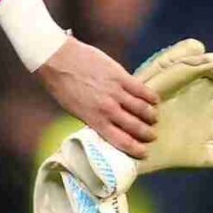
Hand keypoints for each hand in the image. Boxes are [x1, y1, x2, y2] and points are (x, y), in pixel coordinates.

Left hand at [34, 37, 159, 158]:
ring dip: (150, 115)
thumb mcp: (74, 110)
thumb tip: (107, 125)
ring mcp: (115, 92)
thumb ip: (93, 119)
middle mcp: (108, 109)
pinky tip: (155, 100)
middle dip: (146, 134)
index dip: (135, 149)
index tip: (144, 153)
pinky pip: (141, 89)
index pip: (121, 141)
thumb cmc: (61, 86)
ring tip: (154, 118)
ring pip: (141, 108)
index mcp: (94, 120)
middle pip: (135, 126)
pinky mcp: (120, 76)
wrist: (57, 59)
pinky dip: (150, 96)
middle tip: (152, 136)